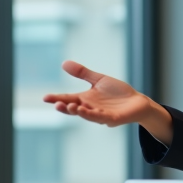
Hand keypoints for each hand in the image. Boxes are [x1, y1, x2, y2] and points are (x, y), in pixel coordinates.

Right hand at [44, 61, 173, 142]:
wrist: (137, 102)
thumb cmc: (118, 93)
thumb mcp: (99, 80)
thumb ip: (82, 73)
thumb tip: (64, 63)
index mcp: (86, 99)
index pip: (68, 98)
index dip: (57, 99)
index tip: (45, 97)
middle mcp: (91, 108)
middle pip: (74, 109)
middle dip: (65, 108)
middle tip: (56, 104)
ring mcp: (101, 115)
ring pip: (87, 115)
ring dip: (78, 112)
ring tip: (69, 106)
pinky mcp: (112, 119)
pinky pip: (101, 118)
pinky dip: (92, 115)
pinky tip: (85, 110)